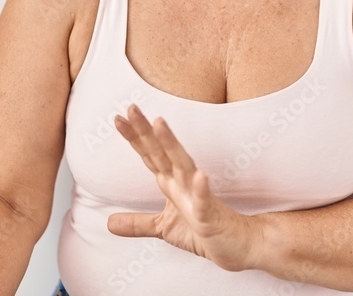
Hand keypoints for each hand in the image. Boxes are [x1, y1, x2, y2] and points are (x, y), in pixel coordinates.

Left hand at [107, 105, 264, 271]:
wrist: (242, 245)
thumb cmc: (207, 231)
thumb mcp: (165, 229)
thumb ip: (138, 224)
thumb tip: (109, 222)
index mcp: (172, 184)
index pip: (150, 155)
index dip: (134, 137)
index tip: (118, 118)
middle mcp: (184, 184)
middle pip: (161, 153)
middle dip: (146, 131)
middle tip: (132, 108)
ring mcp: (199, 197)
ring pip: (183, 166)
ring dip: (172, 145)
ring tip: (160, 124)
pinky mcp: (211, 216)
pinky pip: (205, 201)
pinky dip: (202, 188)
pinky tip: (200, 175)